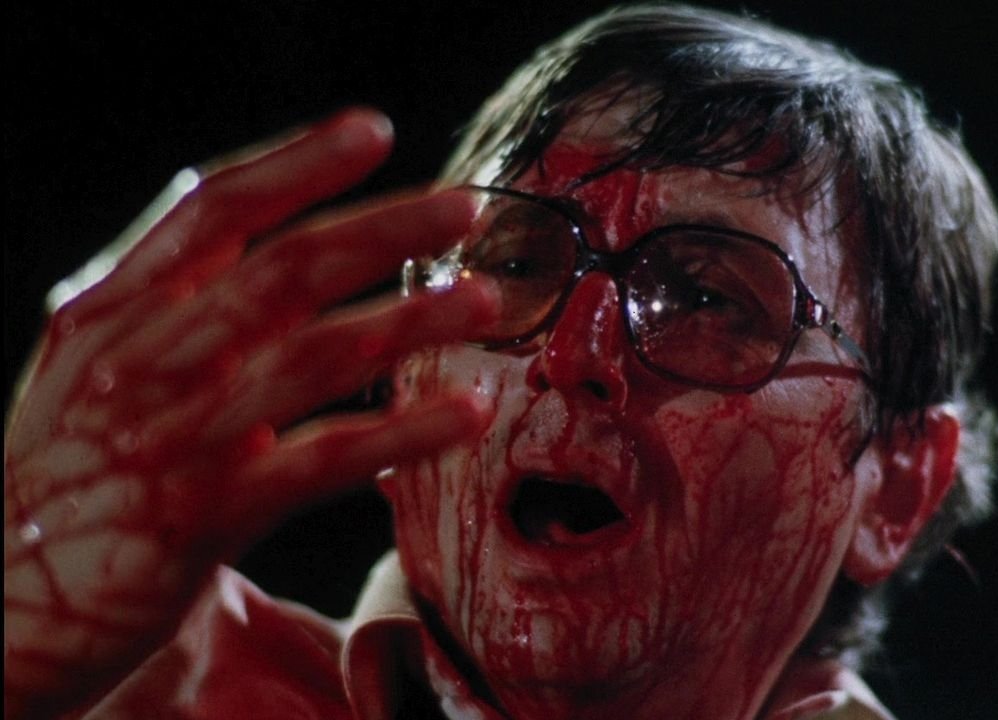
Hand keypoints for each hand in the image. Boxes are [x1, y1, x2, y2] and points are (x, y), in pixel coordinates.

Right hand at [3, 109, 493, 716]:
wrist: (0, 606)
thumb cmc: (63, 474)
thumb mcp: (83, 367)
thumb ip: (161, 298)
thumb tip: (254, 224)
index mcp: (109, 310)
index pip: (213, 208)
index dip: (298, 163)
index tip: (374, 130)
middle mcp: (140, 359)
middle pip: (283, 268)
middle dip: (385, 228)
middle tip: (467, 206)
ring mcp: (174, 435)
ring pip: (314, 354)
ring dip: (410, 320)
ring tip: (484, 300)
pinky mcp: (205, 514)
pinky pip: (325, 458)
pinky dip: (403, 430)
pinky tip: (466, 411)